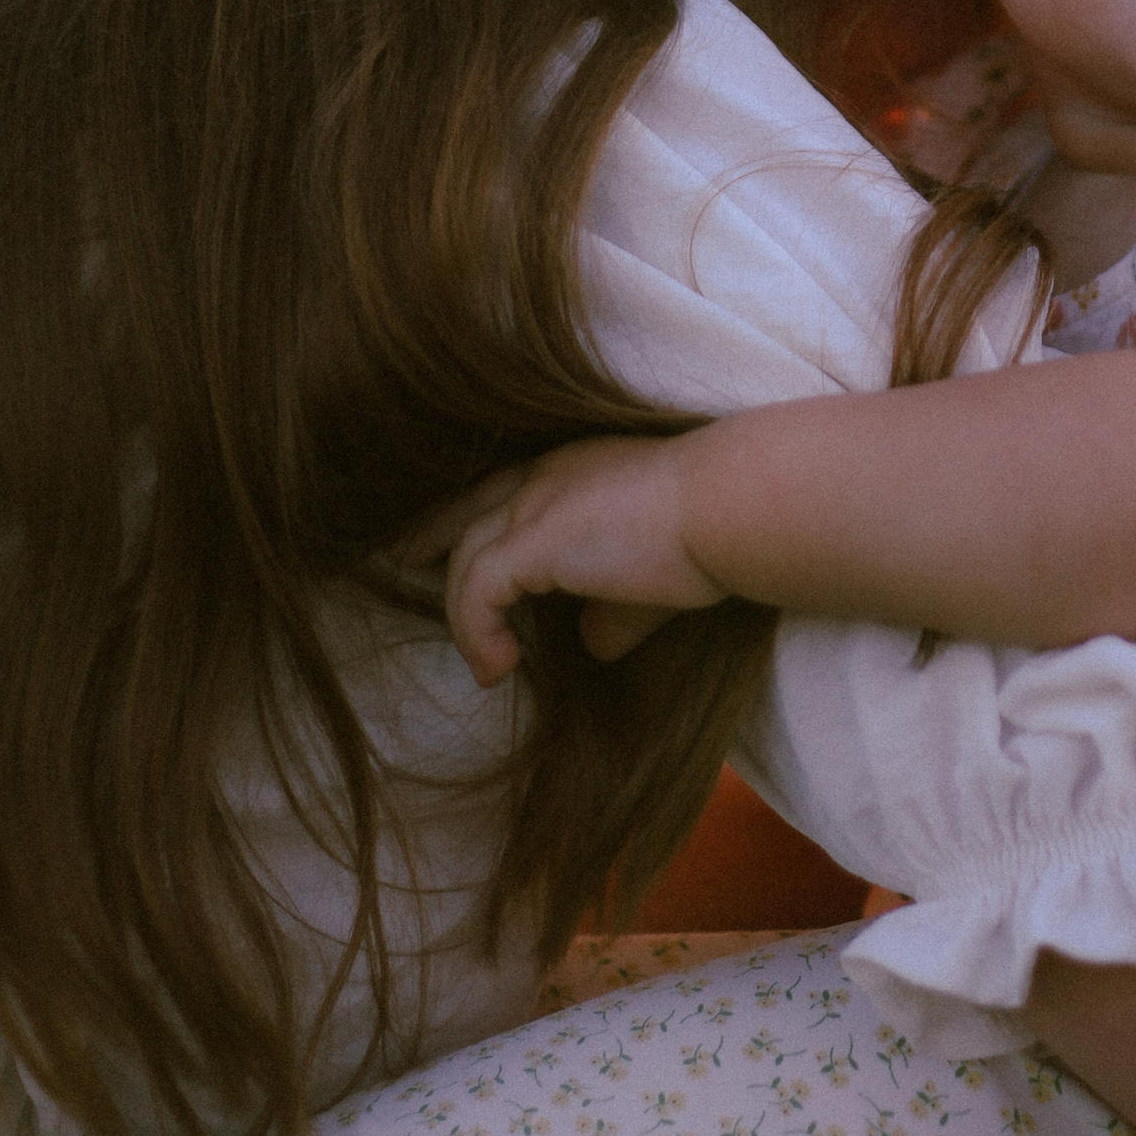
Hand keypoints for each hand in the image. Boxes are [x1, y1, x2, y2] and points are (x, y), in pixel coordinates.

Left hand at [443, 431, 725, 684]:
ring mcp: (536, 503)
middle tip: (405, 560)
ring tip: (486, 664)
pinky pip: (477, 593)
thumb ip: (616, 606)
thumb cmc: (712, 531)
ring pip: (468, 558)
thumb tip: (594, 642)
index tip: (442, 539)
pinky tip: (499, 667)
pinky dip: (476, 632)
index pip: (506, 487)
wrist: (731, 504)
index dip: (470, 515)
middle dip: (432, 536)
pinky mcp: (532, 542)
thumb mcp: (655, 575)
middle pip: (468, 507)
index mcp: (576, 468)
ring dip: (466, 615)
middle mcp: (547, 474)